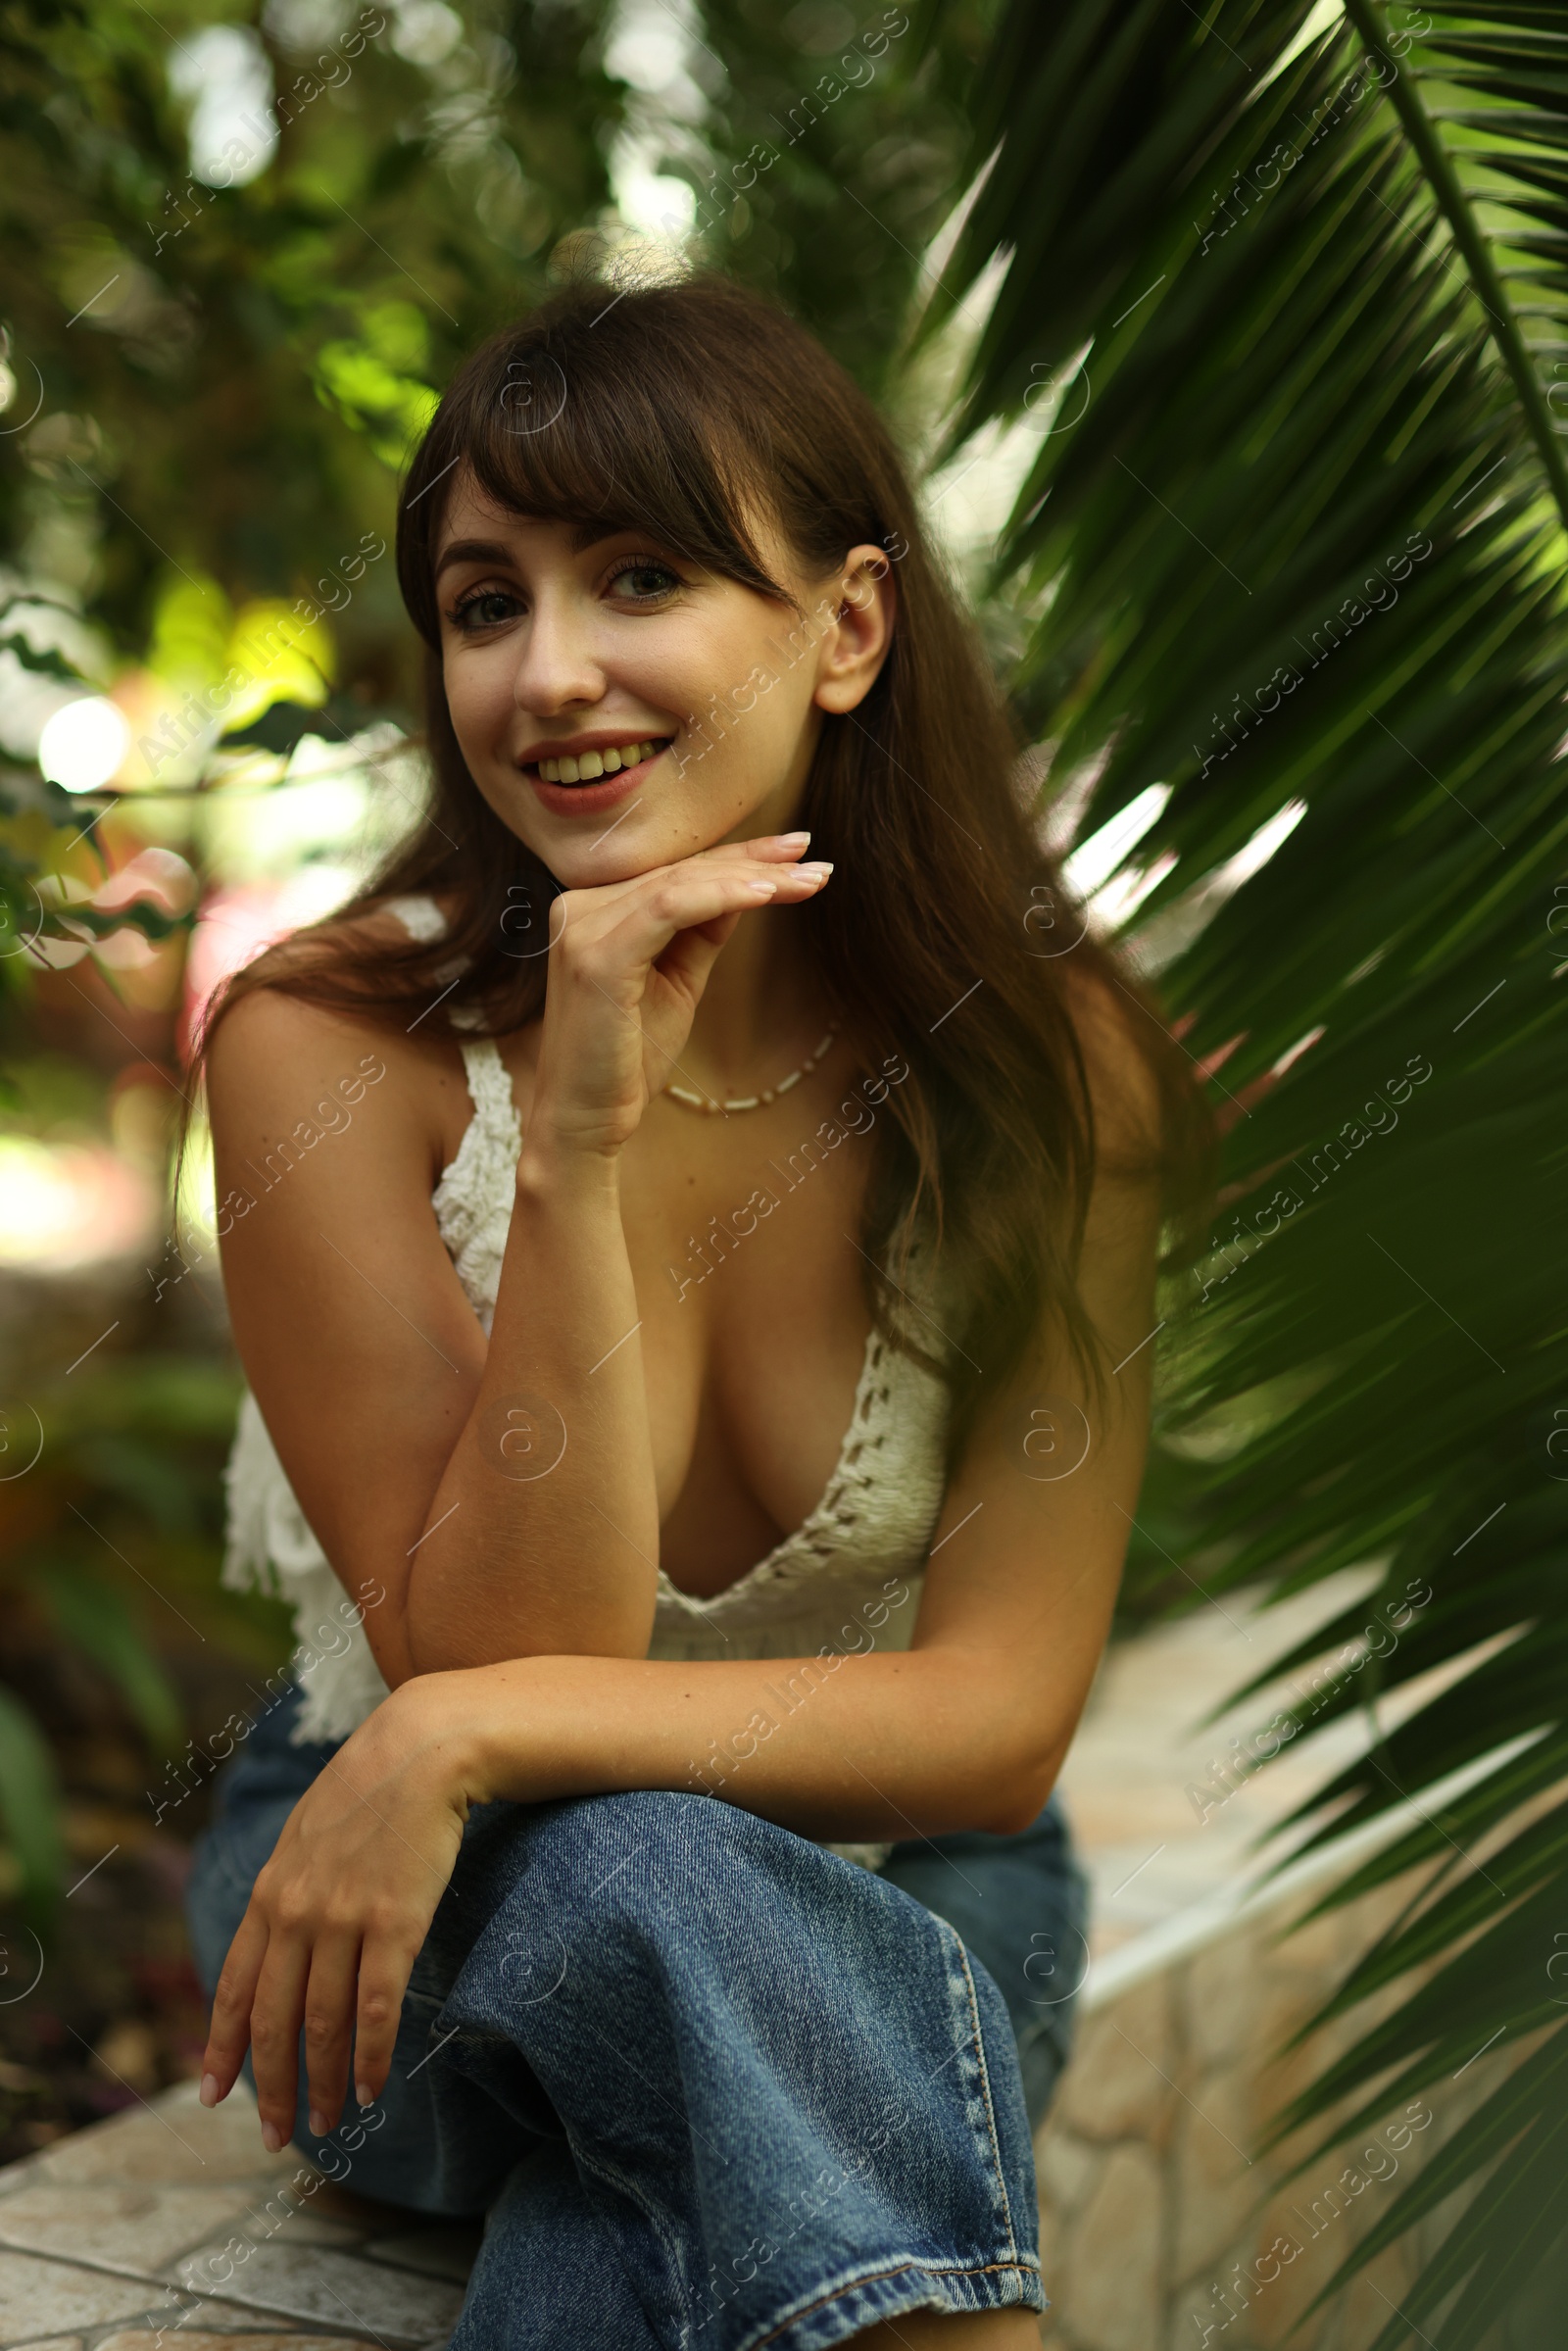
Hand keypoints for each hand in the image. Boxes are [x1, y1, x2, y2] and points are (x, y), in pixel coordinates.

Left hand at [198, 1676, 476, 2147]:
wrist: (423, 1746)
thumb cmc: (373, 1786)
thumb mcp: (308, 1832)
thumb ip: (289, 1885)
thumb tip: (279, 1932)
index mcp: (271, 1891)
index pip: (235, 1986)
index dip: (223, 2046)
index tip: (215, 2093)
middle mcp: (297, 1911)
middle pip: (275, 2019)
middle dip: (273, 2085)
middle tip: (278, 2134)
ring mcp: (345, 1918)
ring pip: (324, 2023)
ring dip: (325, 2082)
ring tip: (331, 2123)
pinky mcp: (396, 1921)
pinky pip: (378, 2007)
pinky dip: (374, 2056)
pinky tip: (376, 2088)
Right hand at [530, 831, 831, 1158]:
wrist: (586, 1119)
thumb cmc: (628, 1057)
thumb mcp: (678, 981)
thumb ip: (703, 931)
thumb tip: (749, 884)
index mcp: (594, 909)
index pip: (677, 871)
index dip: (740, 856)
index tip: (799, 852)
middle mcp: (580, 907)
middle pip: (682, 871)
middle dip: (757, 863)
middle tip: (817, 864)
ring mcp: (582, 928)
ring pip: (680, 883)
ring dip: (751, 877)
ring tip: (807, 880)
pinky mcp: (595, 956)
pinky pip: (668, 909)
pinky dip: (719, 897)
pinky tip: (765, 894)